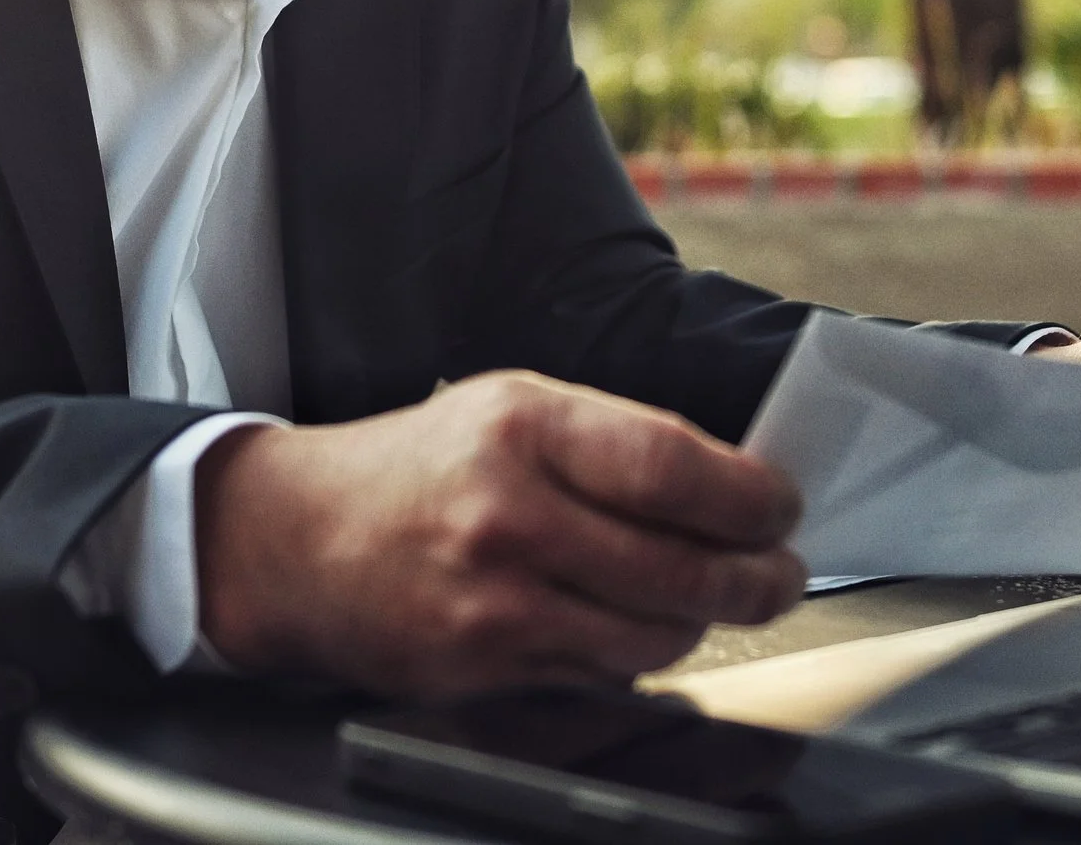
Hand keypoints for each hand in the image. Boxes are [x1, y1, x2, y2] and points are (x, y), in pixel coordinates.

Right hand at [190, 371, 805, 697]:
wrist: (298, 541)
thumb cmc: (421, 465)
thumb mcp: (513, 407)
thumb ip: (615, 440)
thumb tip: (731, 486)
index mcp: (523, 427)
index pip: (672, 467)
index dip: (750, 496)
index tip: (782, 506)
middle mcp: (509, 515)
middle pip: (680, 566)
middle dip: (757, 576)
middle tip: (781, 571)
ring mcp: (494, 604)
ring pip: (653, 634)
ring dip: (704, 620)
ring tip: (715, 595)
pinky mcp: (483, 670)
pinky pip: (602, 674)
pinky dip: (637, 652)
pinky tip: (637, 622)